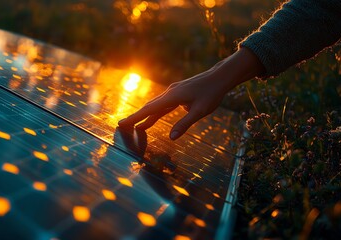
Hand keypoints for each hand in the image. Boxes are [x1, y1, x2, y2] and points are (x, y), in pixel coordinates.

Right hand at [118, 48, 263, 139]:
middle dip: (135, 117)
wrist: (220, 76)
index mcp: (172, 97)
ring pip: (155, 105)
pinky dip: (156, 112)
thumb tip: (172, 137)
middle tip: (122, 126)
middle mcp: (169, 93)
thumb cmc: (211, 94)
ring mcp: (173, 92)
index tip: (121, 124)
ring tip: (136, 127)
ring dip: (145, 116)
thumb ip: (184, 124)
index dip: (134, 117)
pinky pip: (163, 104)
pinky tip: (153, 118)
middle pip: (149, 107)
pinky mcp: (178, 92)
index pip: (149, 110)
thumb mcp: (199, 111)